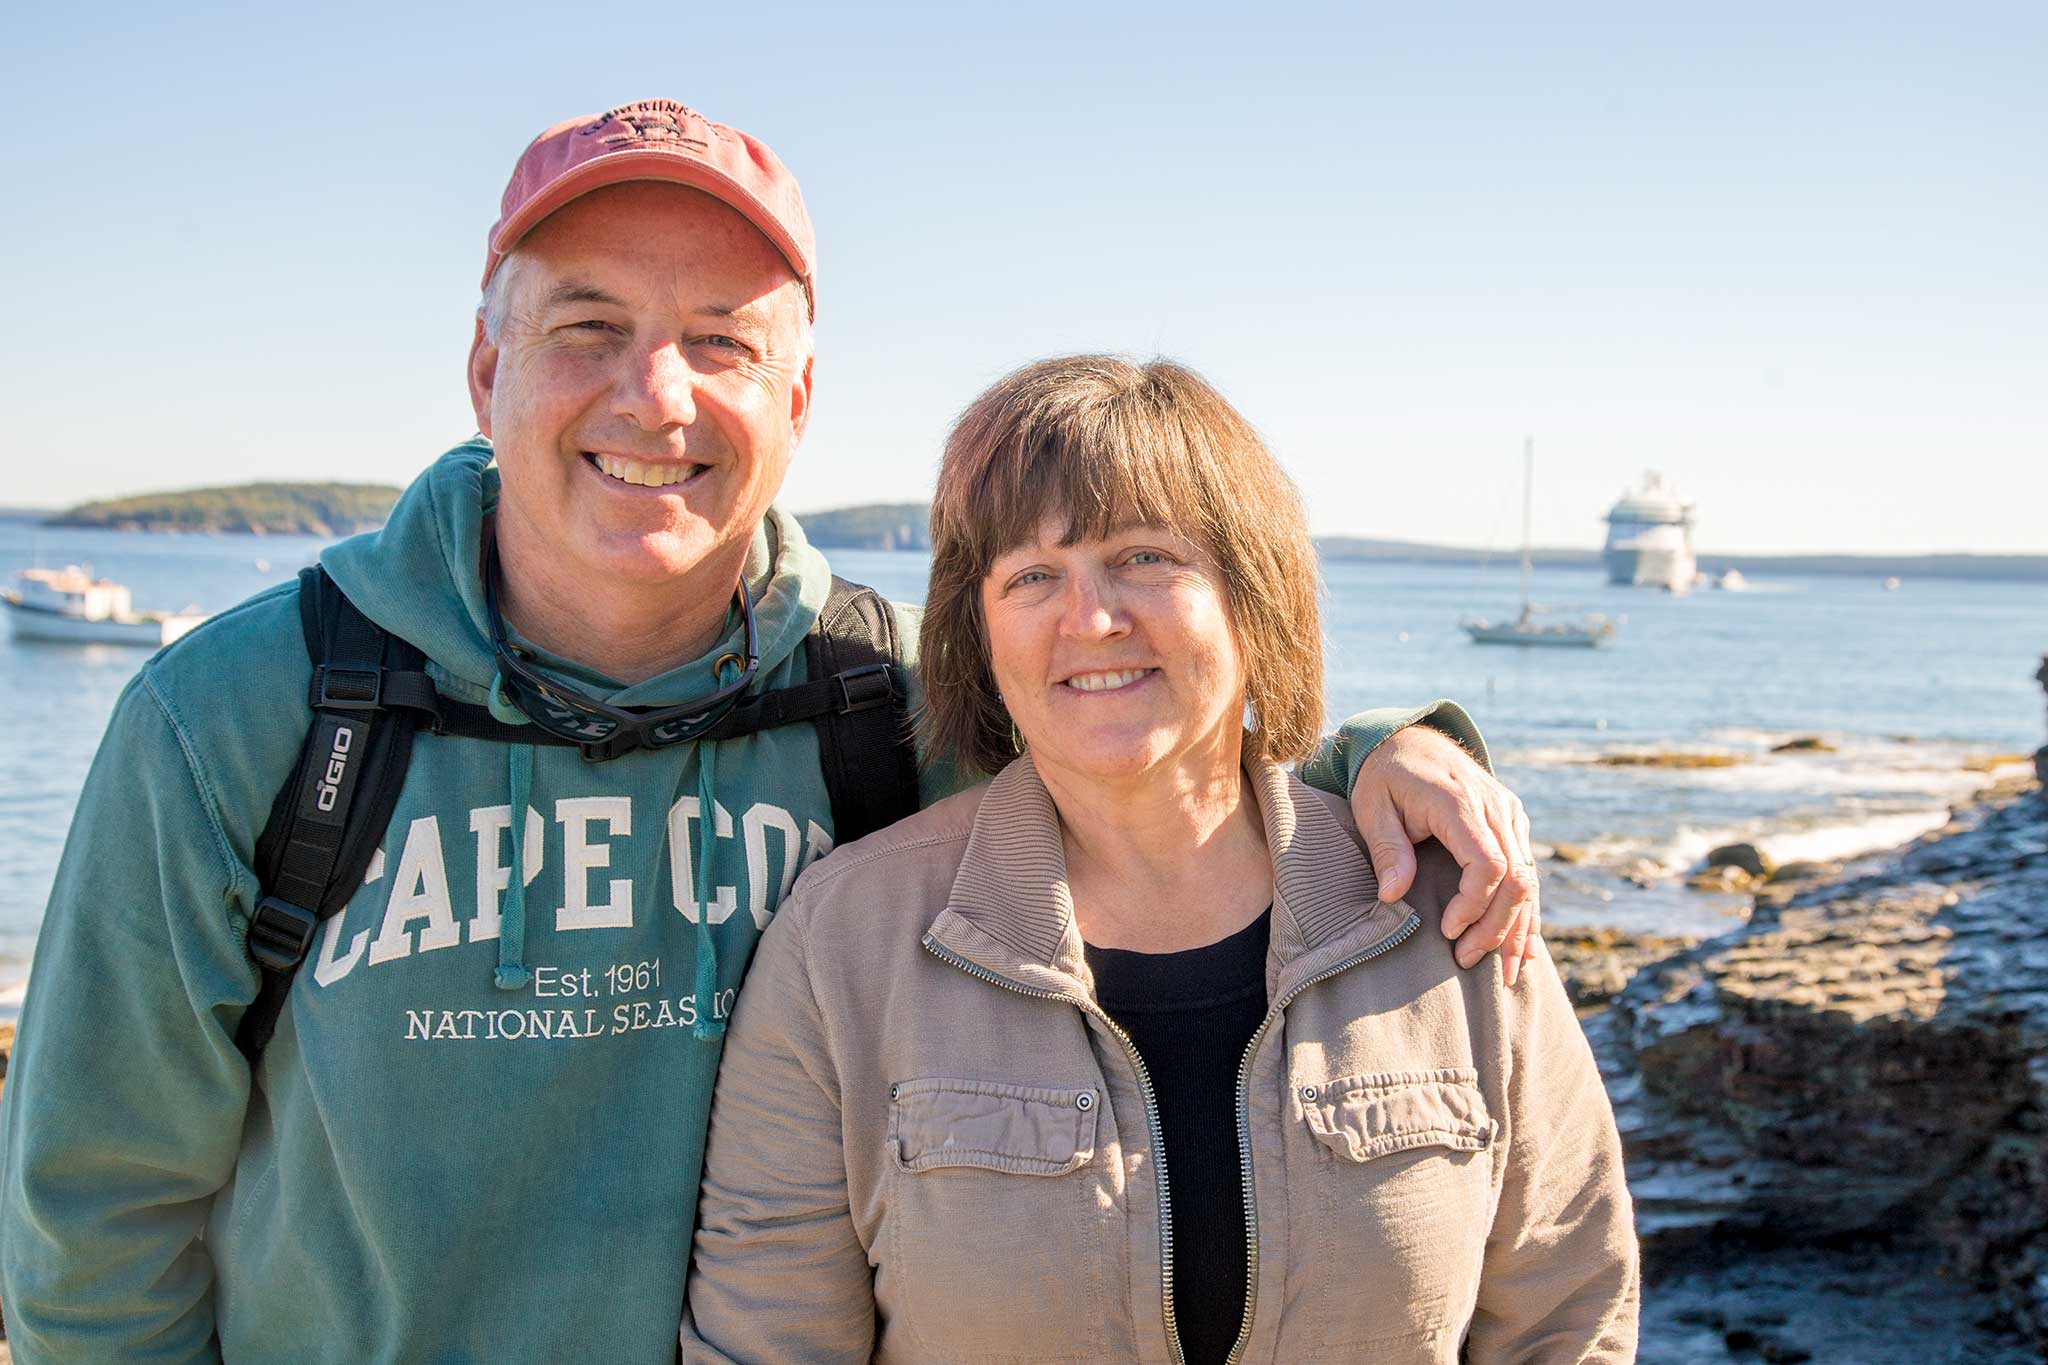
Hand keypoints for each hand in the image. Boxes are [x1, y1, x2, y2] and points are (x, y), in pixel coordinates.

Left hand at [1350, 726, 1540, 984]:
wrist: (1410, 738)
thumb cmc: (1385, 776)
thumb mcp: (1372, 806)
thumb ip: (1387, 849)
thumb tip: (1393, 896)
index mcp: (1460, 803)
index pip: (1488, 864)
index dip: (1474, 905)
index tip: (1447, 930)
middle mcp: (1495, 807)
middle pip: (1516, 878)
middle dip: (1496, 927)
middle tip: (1466, 959)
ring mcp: (1509, 814)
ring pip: (1529, 878)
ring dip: (1518, 928)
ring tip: (1505, 974)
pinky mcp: (1513, 822)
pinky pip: (1528, 871)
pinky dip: (1528, 910)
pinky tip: (1527, 948)